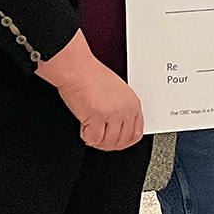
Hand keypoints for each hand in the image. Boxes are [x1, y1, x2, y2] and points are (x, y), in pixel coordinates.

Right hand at [38, 31, 145, 149]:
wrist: (76, 68)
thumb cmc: (91, 75)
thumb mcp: (117, 92)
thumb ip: (121, 109)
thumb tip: (117, 127)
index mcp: (133, 103)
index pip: (136, 133)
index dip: (124, 141)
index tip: (115, 141)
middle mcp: (125, 109)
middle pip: (123, 141)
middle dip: (110, 144)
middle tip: (100, 139)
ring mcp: (112, 114)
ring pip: (109, 142)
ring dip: (98, 141)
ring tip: (90, 132)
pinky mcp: (96, 117)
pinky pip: (94, 139)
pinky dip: (87, 136)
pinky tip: (84, 128)